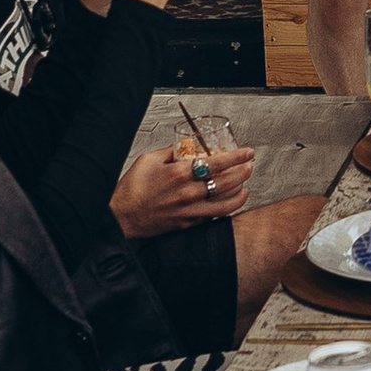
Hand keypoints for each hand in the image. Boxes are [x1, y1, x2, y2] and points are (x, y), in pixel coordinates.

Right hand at [114, 139, 254, 233]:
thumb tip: (185, 146)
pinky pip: (212, 216)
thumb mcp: (149, 160)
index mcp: (178, 173)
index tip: (247, 153)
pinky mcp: (188, 223)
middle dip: (243, 173)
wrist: (122, 217)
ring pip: (225, 205)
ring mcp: (189, 211)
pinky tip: (228, 202)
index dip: (237, 157)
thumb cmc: (132, 189)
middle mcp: (187, 193)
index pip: (217, 162)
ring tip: (245, 187)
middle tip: (249, 167)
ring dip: (240, 194)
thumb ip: (171, 152)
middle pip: (226, 182)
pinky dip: (224, 208)